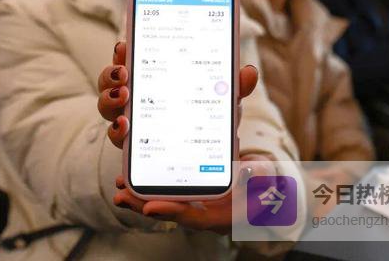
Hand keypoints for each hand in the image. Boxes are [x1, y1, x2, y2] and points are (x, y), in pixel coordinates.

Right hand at [97, 42, 258, 147]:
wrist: (205, 158)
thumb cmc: (208, 117)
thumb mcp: (222, 100)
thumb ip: (233, 87)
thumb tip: (248, 72)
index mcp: (154, 76)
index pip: (133, 58)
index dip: (123, 51)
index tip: (124, 45)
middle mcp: (135, 96)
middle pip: (111, 80)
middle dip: (111, 73)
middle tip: (124, 72)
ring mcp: (130, 120)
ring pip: (107, 105)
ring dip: (109, 99)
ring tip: (124, 99)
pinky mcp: (132, 146)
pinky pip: (116, 135)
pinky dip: (117, 130)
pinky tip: (125, 127)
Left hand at [113, 154, 275, 233]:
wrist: (268, 186)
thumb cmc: (268, 182)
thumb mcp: (269, 177)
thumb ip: (260, 176)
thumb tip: (248, 172)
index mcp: (226, 215)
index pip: (197, 217)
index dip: (173, 213)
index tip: (150, 207)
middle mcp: (208, 214)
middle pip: (173, 213)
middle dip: (145, 206)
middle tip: (121, 196)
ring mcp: (199, 206)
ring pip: (166, 205)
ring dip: (142, 198)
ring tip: (119, 188)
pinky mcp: (193, 196)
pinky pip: (168, 194)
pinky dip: (150, 188)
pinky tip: (132, 179)